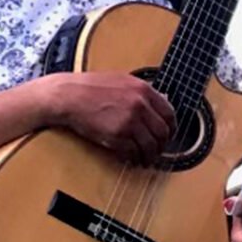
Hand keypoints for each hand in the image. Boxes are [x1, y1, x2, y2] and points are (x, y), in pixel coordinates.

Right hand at [45, 71, 175, 164]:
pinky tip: (133, 159)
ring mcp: (129, 121)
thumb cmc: (92, 87)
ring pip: (150, 145)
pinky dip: (135, 158)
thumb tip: (158, 103)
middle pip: (162, 132)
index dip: (171, 128)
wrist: (69, 95)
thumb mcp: (124, 81)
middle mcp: (140, 105)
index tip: (168, 135)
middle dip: (163, 145)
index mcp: (145, 90)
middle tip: (159, 151)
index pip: (169, 113)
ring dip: (150, 155)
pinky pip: (133, 151)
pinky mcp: (116, 135)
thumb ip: (142, 92)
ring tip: (147, 160)